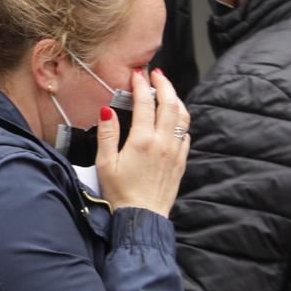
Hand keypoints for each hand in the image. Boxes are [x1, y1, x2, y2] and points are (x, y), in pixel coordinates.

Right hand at [94, 68, 189, 216]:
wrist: (142, 216)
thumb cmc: (120, 193)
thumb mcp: (104, 163)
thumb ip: (106, 134)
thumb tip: (107, 110)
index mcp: (142, 140)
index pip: (144, 103)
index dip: (141, 85)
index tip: (137, 74)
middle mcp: (163, 142)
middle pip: (170, 103)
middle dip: (164, 84)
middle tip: (156, 74)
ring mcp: (175, 151)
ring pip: (182, 116)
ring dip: (176, 99)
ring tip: (167, 91)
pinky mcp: (181, 161)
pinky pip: (186, 133)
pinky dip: (180, 119)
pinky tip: (173, 118)